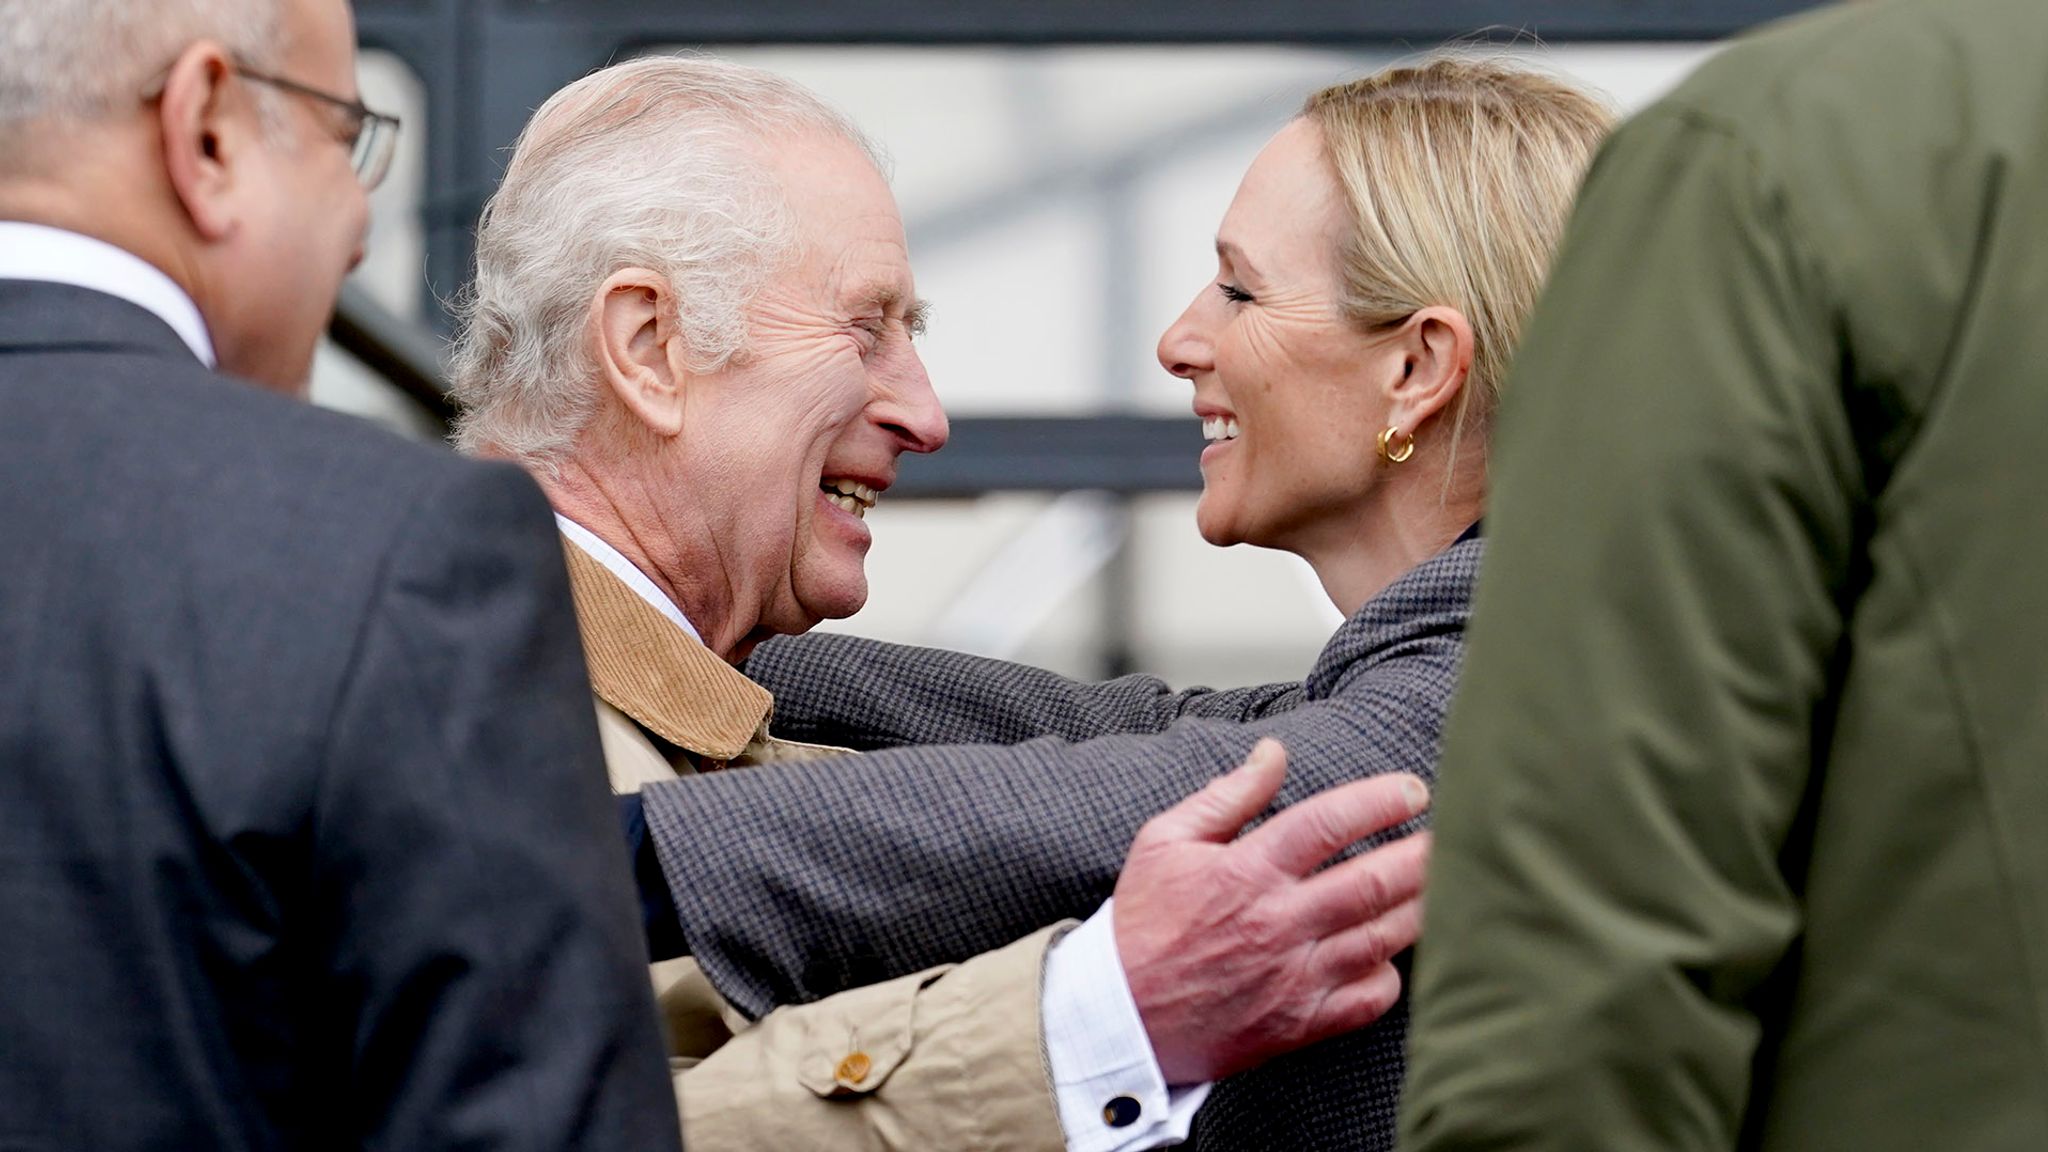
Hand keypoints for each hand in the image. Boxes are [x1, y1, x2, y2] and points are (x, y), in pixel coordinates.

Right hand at [1113, 738, 1431, 1084]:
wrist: (1118, 1017)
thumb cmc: (1142, 923)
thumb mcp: (1165, 841)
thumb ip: (1227, 795)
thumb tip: (1274, 752)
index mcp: (1246, 872)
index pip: (1329, 823)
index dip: (1380, 800)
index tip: (1413, 789)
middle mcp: (1277, 923)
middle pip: (1372, 882)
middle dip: (1423, 853)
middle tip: (1451, 834)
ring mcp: (1293, 977)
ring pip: (1382, 937)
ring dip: (1420, 907)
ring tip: (1442, 882)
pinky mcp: (1299, 1023)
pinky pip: (1369, 998)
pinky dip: (1392, 973)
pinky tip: (1391, 950)